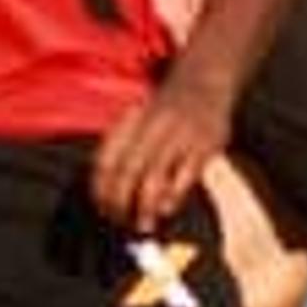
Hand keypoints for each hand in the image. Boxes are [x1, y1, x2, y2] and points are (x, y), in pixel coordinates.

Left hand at [91, 74, 231, 230]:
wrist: (204, 81)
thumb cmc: (164, 112)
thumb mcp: (137, 120)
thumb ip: (122, 150)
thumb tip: (107, 194)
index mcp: (131, 121)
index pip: (106, 159)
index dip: (101, 188)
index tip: (101, 208)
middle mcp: (153, 126)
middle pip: (128, 170)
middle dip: (121, 201)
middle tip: (120, 221)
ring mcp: (180, 134)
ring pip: (155, 175)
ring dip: (146, 205)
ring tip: (143, 225)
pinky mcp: (205, 144)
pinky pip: (186, 175)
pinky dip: (174, 195)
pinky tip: (167, 209)